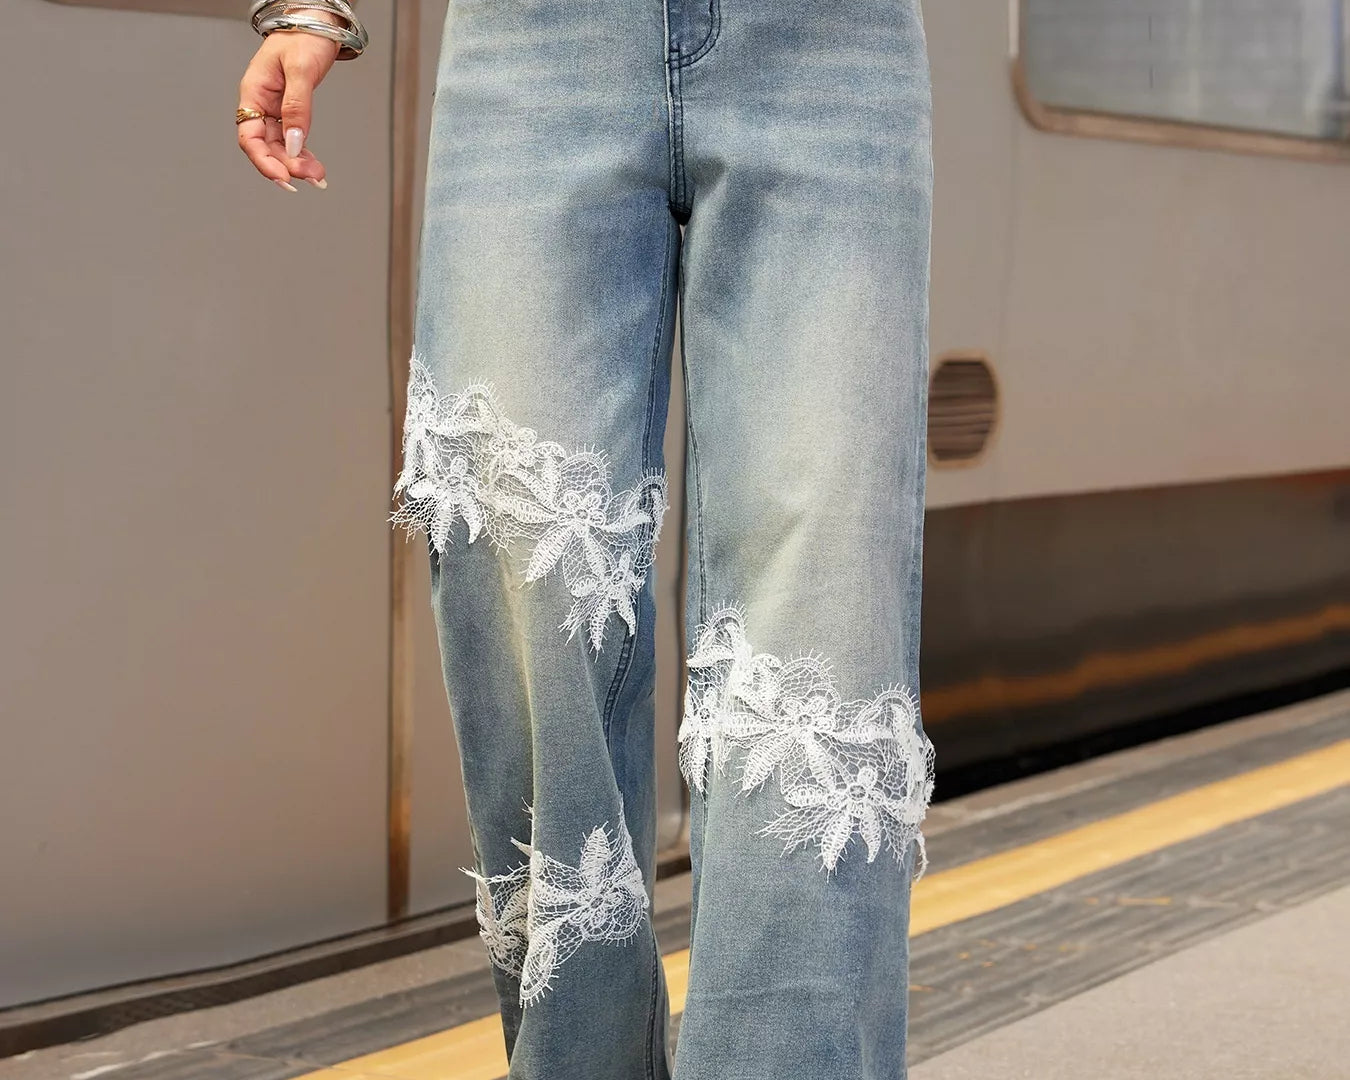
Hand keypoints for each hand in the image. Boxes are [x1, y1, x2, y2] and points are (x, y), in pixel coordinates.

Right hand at [236, 12, 342, 191]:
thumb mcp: (300, 70)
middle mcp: (261, 104)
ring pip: (280, 146)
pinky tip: (313, 165)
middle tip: (312, 177)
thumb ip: (297, 107)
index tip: (283, 177)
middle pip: (266, 146)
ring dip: (296, 164)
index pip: (250, 137)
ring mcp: (274, 109)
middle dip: (287, 166)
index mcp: (253, 92)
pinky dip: (301, 154)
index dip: (263, 161)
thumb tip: (294, 143)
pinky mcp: (289, 110)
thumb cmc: (302, 37)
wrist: (316, 24)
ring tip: (318, 176)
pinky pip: (291, 139)